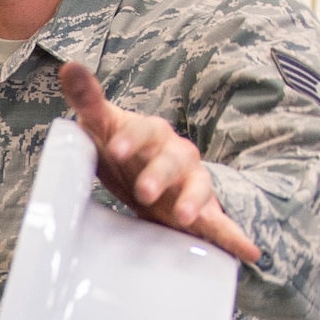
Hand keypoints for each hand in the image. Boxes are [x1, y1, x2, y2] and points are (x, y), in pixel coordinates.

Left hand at [58, 61, 261, 262]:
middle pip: (173, 160)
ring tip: (185, 218)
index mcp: (152, 133)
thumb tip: (70, 67)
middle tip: (144, 192)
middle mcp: (177, 155)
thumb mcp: (101, 126)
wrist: (142, 176)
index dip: (131, 139)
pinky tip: (250, 252)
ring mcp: (192, 183)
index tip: (115, 150)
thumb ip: (88, 99)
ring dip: (194, 202)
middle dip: (160, 174)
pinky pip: (221, 224)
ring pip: (199, 187)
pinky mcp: (202, 212)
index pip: (144, 130)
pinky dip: (235, 237)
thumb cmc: (122, 149)